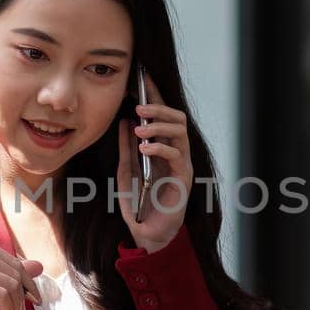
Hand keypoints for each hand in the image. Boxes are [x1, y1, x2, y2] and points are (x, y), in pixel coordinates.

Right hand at [0, 231, 43, 309]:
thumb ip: (3, 268)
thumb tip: (39, 266)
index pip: (13, 261)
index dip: (27, 283)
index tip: (32, 300)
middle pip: (15, 272)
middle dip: (23, 297)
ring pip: (11, 283)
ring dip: (16, 306)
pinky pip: (0, 293)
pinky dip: (7, 307)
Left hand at [117, 71, 192, 253]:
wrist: (147, 233)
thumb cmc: (139, 204)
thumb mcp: (125, 171)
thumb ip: (126, 148)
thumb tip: (125, 121)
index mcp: (162, 148)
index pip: (162, 115)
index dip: (155, 94)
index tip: (143, 76)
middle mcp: (175, 152)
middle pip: (177, 118)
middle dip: (159, 108)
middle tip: (140, 106)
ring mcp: (182, 165)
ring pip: (180, 132)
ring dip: (159, 126)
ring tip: (140, 127)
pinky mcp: (184, 179)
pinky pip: (177, 155)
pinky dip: (160, 148)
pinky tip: (145, 148)